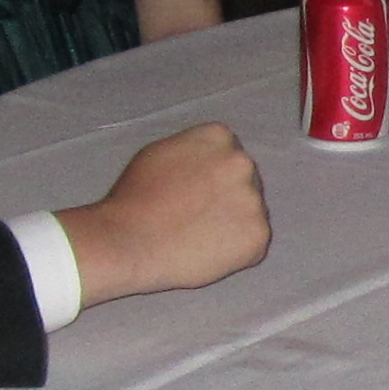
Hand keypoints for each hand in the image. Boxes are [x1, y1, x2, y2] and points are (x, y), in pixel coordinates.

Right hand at [55, 124, 271, 305]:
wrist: (130, 241)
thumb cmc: (135, 198)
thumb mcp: (160, 152)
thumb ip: (193, 151)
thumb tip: (206, 162)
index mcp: (219, 137)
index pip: (227, 153)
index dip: (211, 176)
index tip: (194, 191)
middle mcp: (243, 163)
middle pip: (244, 180)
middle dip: (227, 197)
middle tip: (196, 217)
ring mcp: (254, 200)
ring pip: (250, 212)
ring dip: (233, 224)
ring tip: (198, 236)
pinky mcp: (258, 235)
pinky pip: (253, 243)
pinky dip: (236, 251)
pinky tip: (207, 252)